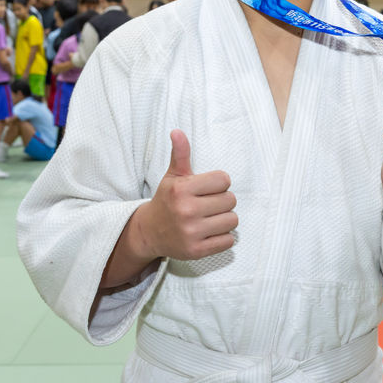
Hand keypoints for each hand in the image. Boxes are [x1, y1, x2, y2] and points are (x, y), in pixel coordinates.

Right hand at [127, 130, 236, 262]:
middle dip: (222, 201)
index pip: (224, 180)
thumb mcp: (172, 176)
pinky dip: (223, 237)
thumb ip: (180, 154)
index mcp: (181, 189)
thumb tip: (177, 131)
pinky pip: (228, 241)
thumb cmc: (167, 200)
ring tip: (210, 218)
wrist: (149, 232)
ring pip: (232, 220)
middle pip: (230, 200)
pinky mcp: (196, 251)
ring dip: (225, 219)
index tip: (207, 189)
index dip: (218, 184)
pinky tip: (209, 232)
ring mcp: (191, 232)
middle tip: (208, 205)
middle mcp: (186, 210)